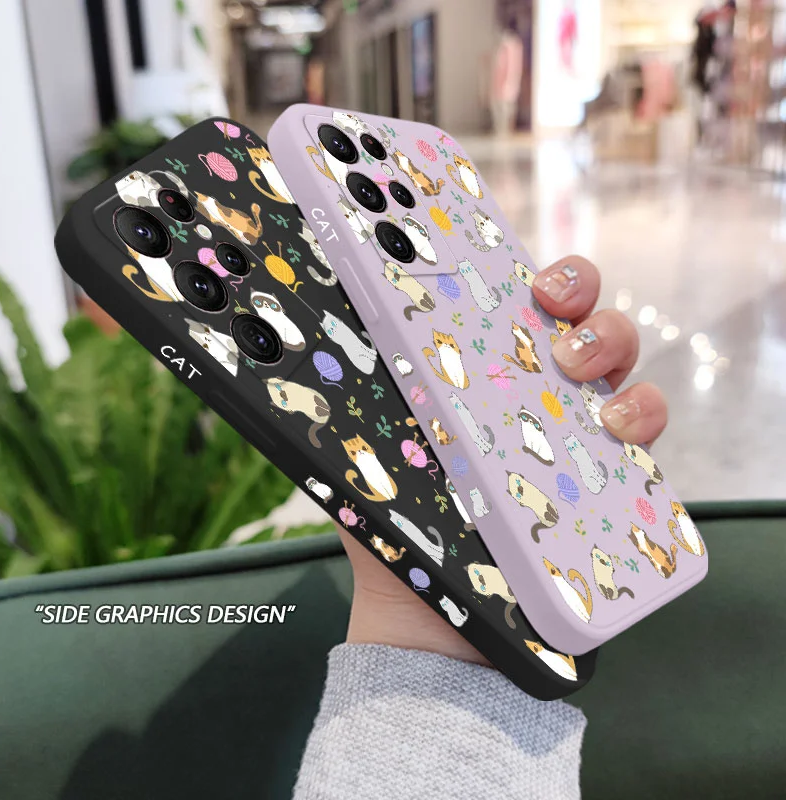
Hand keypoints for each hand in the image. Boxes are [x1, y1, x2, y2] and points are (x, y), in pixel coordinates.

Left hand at [340, 255, 667, 663]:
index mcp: (477, 372)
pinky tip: (617, 427)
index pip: (512, 301)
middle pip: (574, 312)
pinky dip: (644, 414)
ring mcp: (576, 430)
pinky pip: (646, 430)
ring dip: (610, 340)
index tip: (517, 262)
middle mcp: (533, 391)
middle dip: (577, 290)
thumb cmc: (390, 526)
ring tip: (576, 369)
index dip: (521, 267)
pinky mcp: (610, 477)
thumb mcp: (359, 451)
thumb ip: (338, 396)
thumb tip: (289, 334)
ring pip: (620, 357)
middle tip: (548, 306)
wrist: (425, 620)